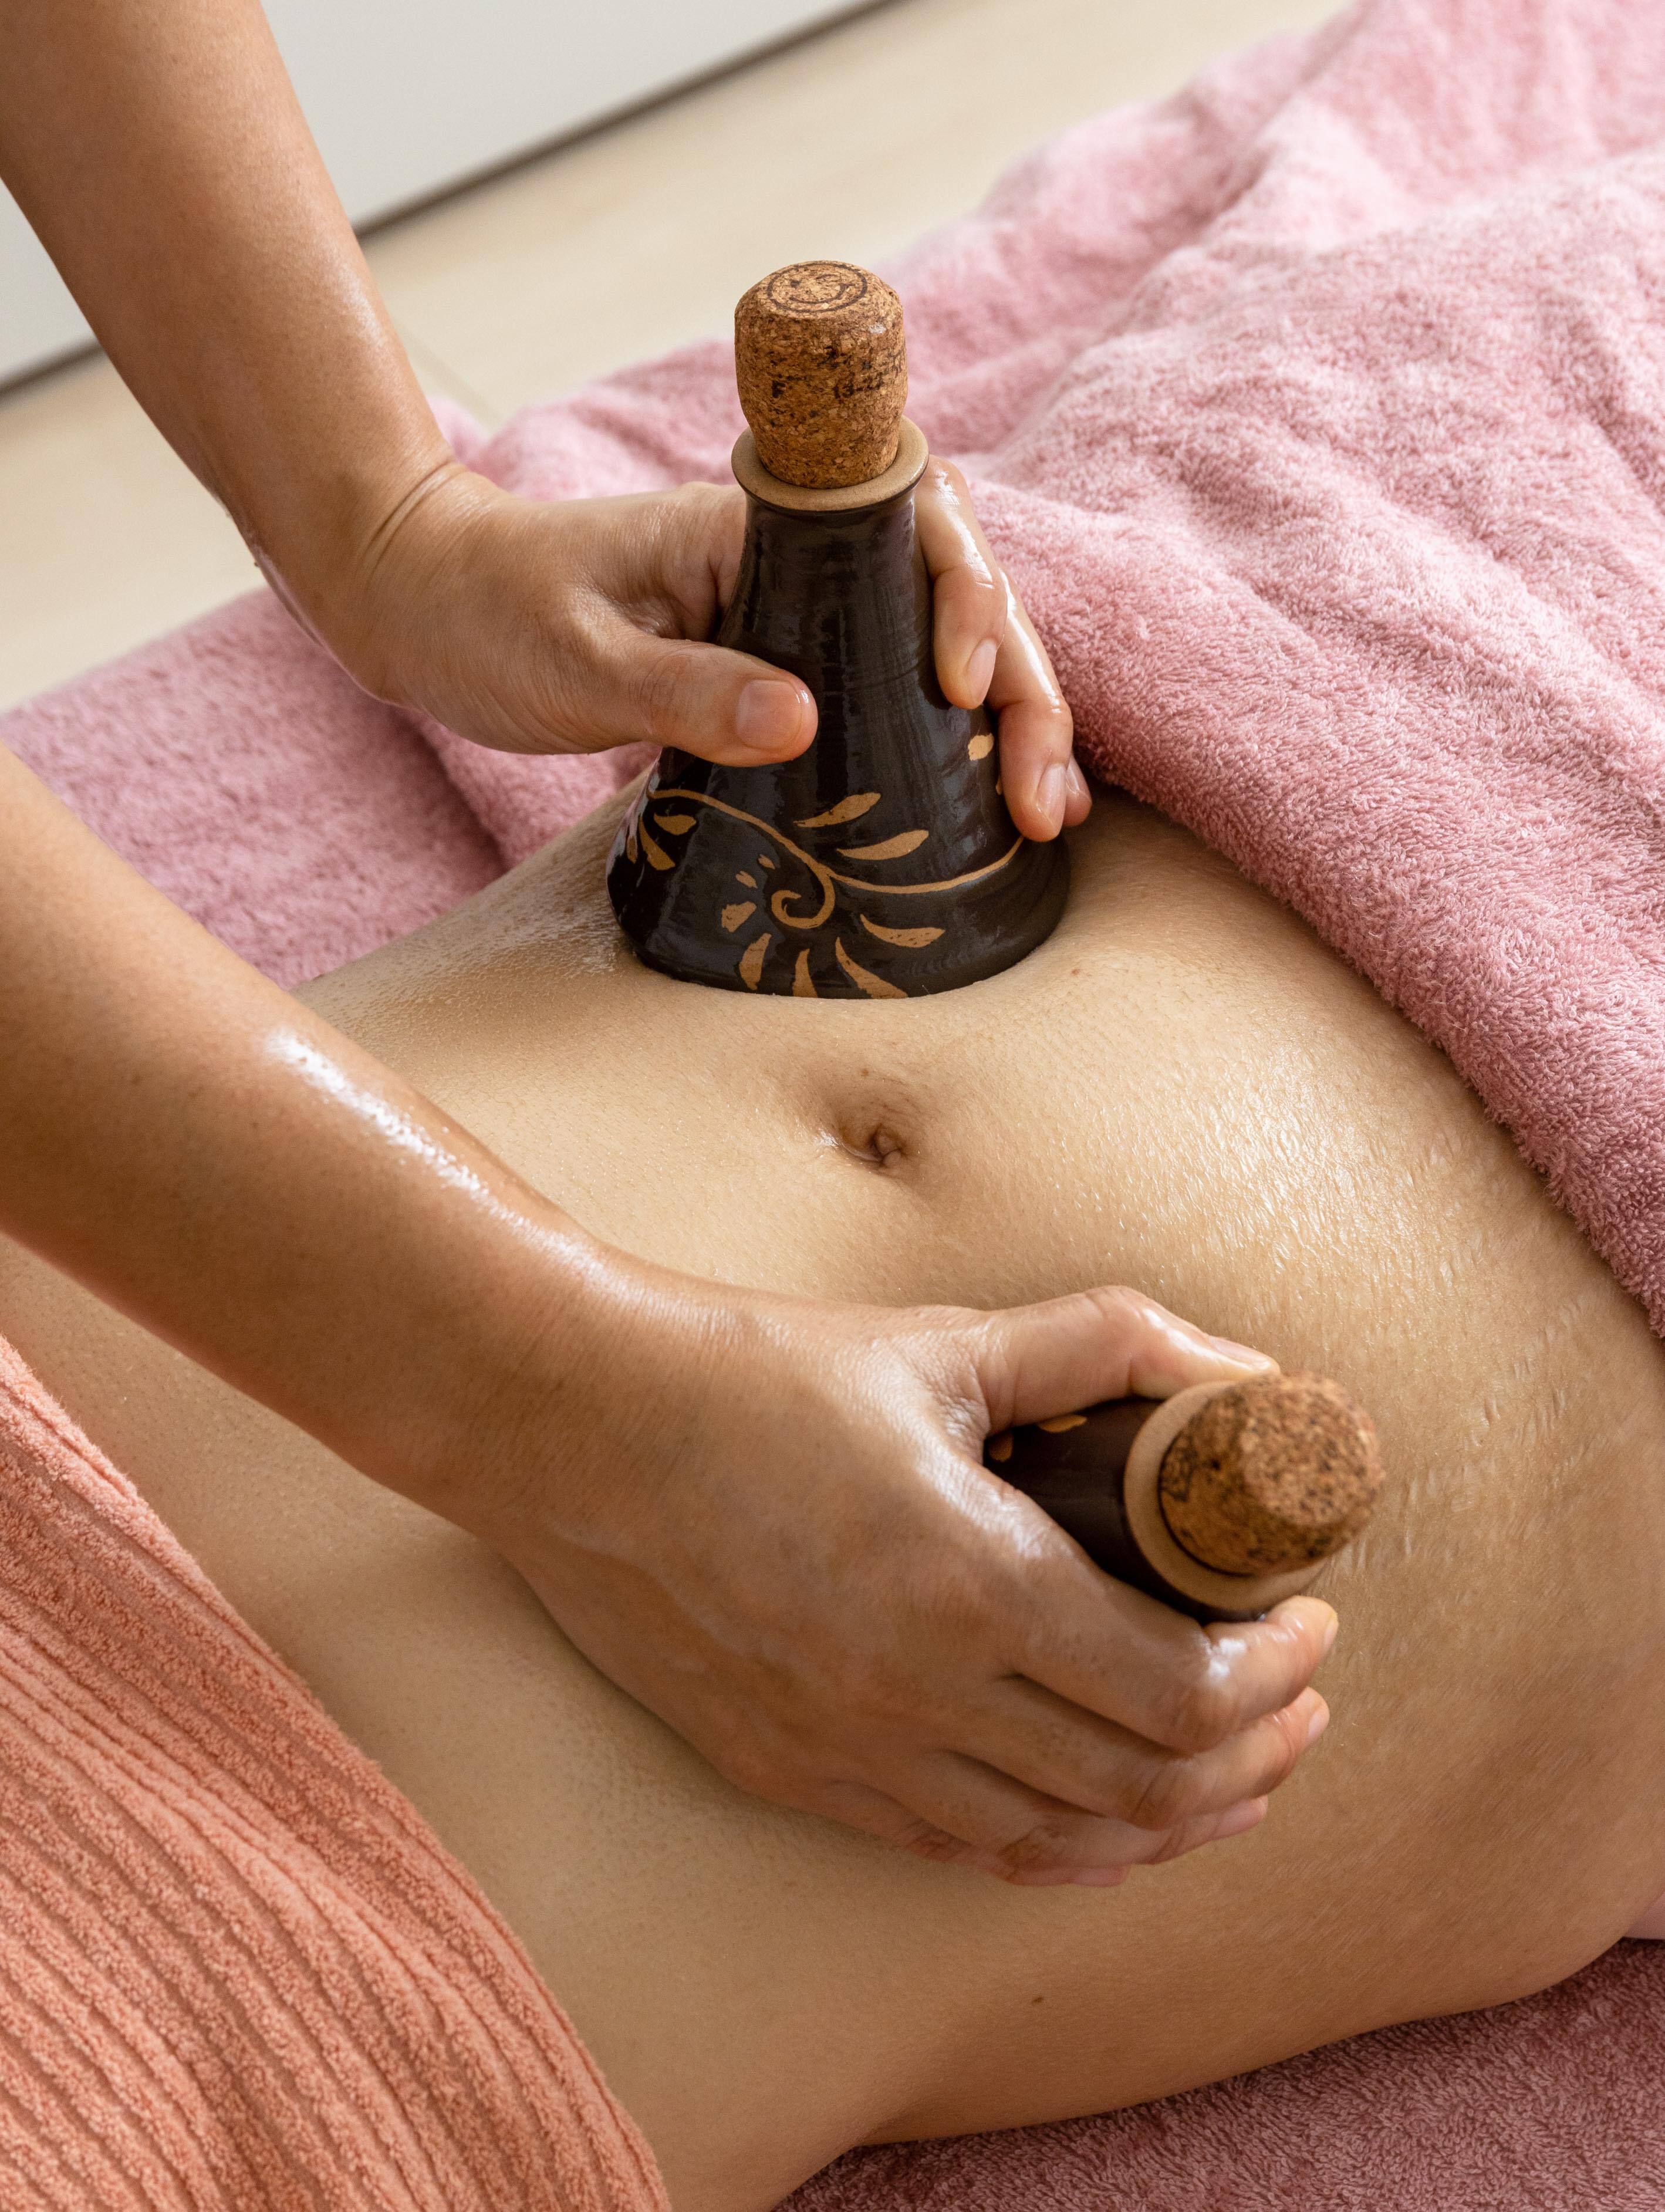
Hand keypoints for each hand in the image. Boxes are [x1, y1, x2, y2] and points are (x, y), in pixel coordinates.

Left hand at [319, 459, 1091, 842]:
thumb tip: (804, 720)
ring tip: (1044, 817)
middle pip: (956, 598)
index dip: (964, 602)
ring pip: (939, 650)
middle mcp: (804, 557)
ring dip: (1005, 725)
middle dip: (1021, 691)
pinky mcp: (781, 666)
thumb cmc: (489, 612)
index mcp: (764, 523)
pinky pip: (892, 694)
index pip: (914, 528)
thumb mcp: (574, 658)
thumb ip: (681, 687)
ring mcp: (802, 612)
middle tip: (1047, 802)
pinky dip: (949, 747)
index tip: (959, 688)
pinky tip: (987, 810)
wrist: (427, 604)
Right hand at [453, 1255, 1334, 1886]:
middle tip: (1300, 1699)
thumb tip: (1238, 1370)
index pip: (1178, 1692)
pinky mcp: (793, 1774)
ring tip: (1233, 1773)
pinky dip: (1057, 1850)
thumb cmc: (756, 1376)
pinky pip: (958, 1850)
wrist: (576, 1430)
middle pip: (1143, 1787)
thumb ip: (1104, 1345)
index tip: (1310, 1625)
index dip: (1274, 1675)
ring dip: (1173, 1819)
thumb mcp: (941, 1340)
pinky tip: (1098, 1825)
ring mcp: (851, 1752)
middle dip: (1255, 1754)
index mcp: (970, 1582)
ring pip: (1060, 1841)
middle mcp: (919, 1695)